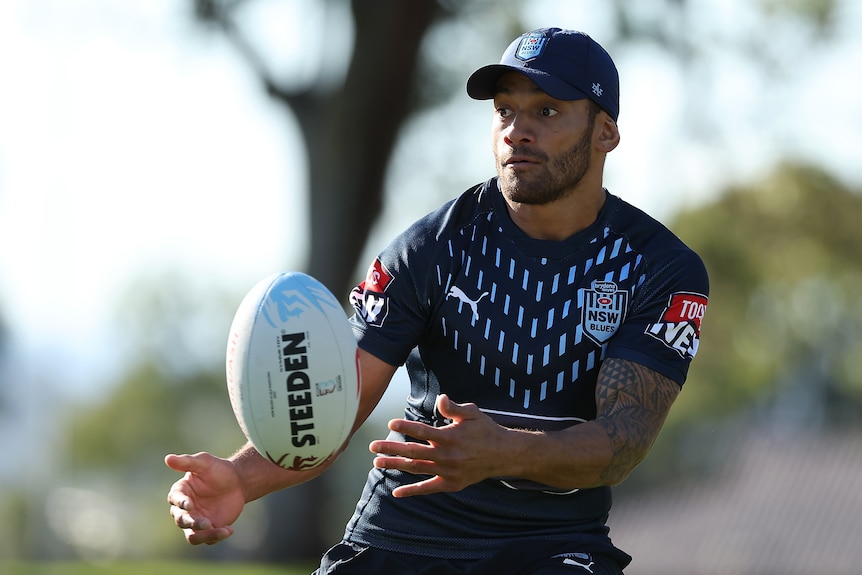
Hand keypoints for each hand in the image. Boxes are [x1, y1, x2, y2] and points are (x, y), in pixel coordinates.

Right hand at [165, 452, 245, 544]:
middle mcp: (184, 510)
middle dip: (191, 522)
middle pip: (181, 520)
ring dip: (203, 535)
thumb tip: (167, 458)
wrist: (238, 482)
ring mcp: (195, 521)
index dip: (180, 503)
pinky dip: (217, 536)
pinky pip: (208, 538)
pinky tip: (229, 530)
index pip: (175, 500)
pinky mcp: (208, 530)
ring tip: (219, 529)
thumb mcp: (204, 462)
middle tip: (206, 522)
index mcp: (181, 492)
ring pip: (192, 535)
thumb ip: (187, 462)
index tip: (189, 504)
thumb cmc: (218, 470)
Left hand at [369, 394, 507, 496]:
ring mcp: (448, 471)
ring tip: (377, 462)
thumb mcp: (472, 413)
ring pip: (416, 468)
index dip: (406, 427)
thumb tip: (440, 398)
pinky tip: (396, 492)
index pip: (422, 431)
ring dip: (395, 466)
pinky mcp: (451, 484)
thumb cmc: (485, 430)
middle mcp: (447, 455)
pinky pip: (428, 488)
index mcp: (450, 437)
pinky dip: (412, 491)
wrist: (503, 455)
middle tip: (372, 446)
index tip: (390, 424)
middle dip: (391, 449)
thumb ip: (453, 407)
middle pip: (413, 452)